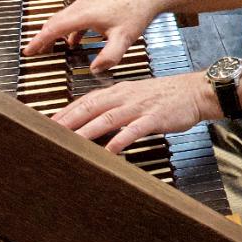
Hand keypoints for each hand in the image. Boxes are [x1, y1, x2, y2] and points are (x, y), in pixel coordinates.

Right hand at [21, 0, 160, 72]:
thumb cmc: (137, 12)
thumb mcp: (124, 38)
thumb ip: (110, 56)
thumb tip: (95, 69)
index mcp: (84, 13)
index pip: (54, 28)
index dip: (39, 40)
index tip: (28, 51)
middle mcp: (82, 6)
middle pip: (54, 22)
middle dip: (42, 37)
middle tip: (33, 52)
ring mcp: (86, 3)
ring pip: (63, 19)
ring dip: (54, 33)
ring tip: (49, 48)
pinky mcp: (92, 5)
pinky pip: (72, 18)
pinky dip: (67, 30)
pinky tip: (73, 41)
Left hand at [51, 71, 219, 155]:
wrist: (196, 91)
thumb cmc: (166, 97)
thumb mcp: (136, 97)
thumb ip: (114, 108)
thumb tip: (91, 122)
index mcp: (119, 91)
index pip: (85, 101)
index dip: (65, 112)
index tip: (46, 124)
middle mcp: (126, 97)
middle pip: (91, 107)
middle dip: (68, 120)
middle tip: (48, 133)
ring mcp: (140, 107)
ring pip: (108, 118)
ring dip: (88, 130)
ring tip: (71, 142)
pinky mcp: (155, 117)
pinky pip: (135, 129)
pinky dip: (121, 139)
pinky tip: (110, 149)